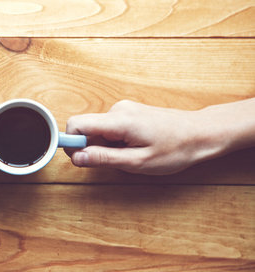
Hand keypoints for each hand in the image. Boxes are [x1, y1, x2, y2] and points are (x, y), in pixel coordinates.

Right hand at [64, 100, 231, 174]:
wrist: (201, 133)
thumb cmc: (176, 148)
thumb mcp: (138, 162)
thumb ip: (104, 159)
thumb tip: (77, 157)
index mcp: (118, 120)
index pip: (76, 124)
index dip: (71, 143)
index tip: (79, 159)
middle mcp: (117, 110)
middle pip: (85, 128)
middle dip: (91, 148)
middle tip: (115, 161)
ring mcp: (123, 110)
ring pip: (97, 130)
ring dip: (105, 146)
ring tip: (130, 155)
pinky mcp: (128, 113)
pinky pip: (108, 128)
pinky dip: (114, 141)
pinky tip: (133, 147)